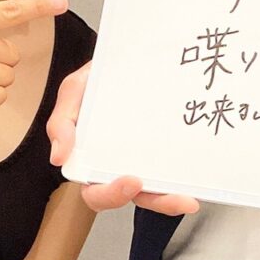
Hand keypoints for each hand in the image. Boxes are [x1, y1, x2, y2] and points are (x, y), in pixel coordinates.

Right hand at [47, 63, 198, 215]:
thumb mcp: (74, 91)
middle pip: (134, 197)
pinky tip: (200, 179)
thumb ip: (61, 121)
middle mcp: (118, 166)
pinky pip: (174, 170)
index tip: (133, 181)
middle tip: (178, 198)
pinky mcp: (165, 149)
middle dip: (156, 201)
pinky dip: (185, 178)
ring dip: (174, 198)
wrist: (127, 58)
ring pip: (157, 191)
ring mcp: (144, 159)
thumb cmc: (97, 78)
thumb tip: (59, 158)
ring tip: (191, 199)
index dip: (112, 194)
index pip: (96, 192)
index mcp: (91, 160)